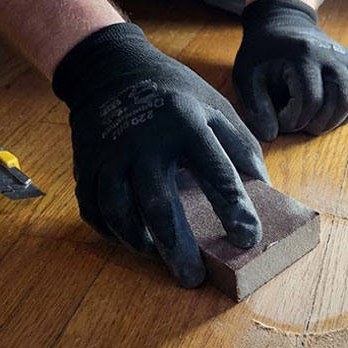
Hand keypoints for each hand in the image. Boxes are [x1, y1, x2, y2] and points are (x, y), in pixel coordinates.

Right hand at [52, 23, 268, 287]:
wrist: (111, 68)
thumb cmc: (175, 94)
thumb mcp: (217, 107)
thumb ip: (242, 148)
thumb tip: (261, 192)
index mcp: (186, 124)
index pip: (216, 172)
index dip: (234, 208)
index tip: (248, 238)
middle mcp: (144, 141)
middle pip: (157, 202)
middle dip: (176, 245)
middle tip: (193, 278)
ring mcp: (109, 153)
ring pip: (118, 210)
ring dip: (140, 242)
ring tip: (159, 258)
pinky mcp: (85, 165)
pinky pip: (93, 209)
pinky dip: (112, 231)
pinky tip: (133, 240)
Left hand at [233, 0, 347, 140]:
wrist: (282, 25)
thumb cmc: (262, 55)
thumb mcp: (246, 77)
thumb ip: (256, 108)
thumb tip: (271, 136)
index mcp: (303, 56)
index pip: (311, 101)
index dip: (295, 121)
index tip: (280, 120)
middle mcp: (331, 54)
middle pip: (339, 102)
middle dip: (317, 124)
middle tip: (298, 122)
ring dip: (339, 119)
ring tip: (318, 120)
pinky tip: (340, 110)